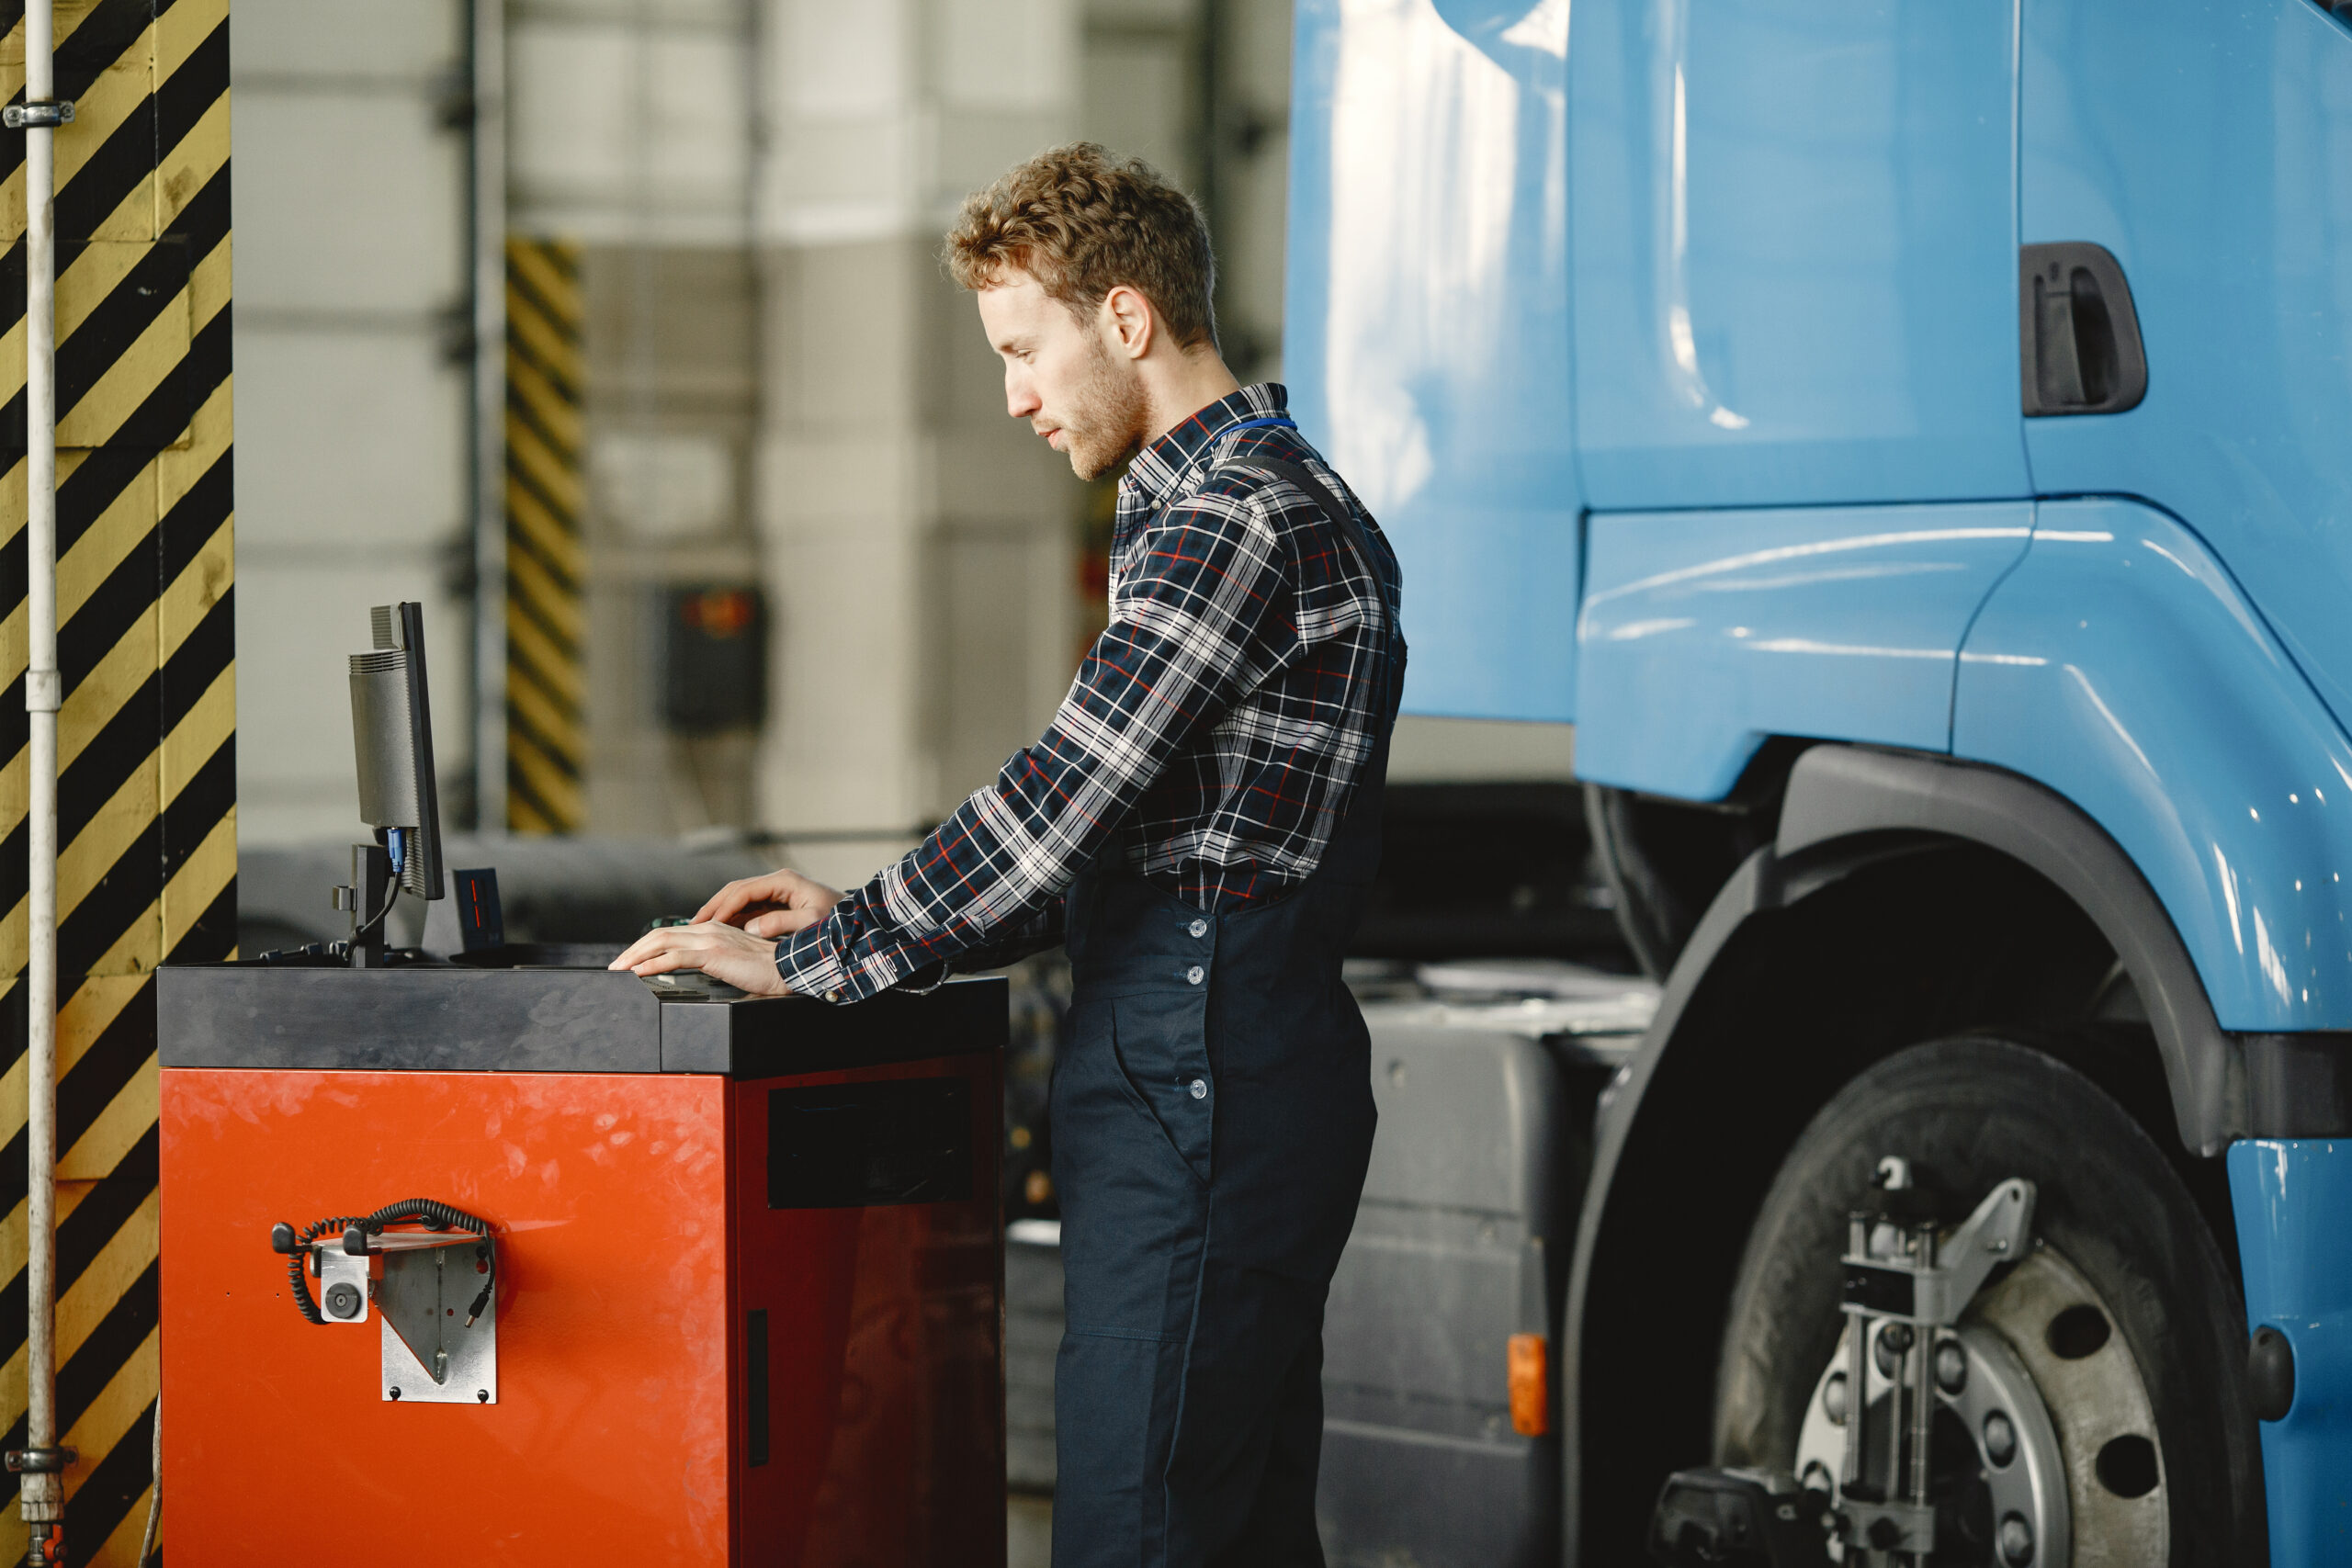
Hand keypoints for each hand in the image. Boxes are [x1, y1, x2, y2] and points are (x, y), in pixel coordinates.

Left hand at [608, 921, 793, 995]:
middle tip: (616, 965)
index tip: (631, 959)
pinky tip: (638, 972)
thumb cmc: (768, 970)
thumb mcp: (735, 962)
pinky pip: (674, 958)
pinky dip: (652, 964)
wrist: (789, 968)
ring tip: (619, 969)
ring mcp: (710, 939)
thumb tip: (699, 969)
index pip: (671, 933)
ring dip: (636, 956)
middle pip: (660, 935)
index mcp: (713, 929)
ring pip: (662, 943)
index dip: (647, 945)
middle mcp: (709, 928)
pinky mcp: (713, 954)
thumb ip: (716, 960)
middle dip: (634, 949)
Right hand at [693, 868, 845, 938]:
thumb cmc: (837, 920)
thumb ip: (780, 923)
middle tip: (692, 924)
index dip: (722, 907)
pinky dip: (733, 918)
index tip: (707, 924)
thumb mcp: (810, 922)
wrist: (856, 920)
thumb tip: (750, 928)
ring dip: (720, 912)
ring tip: (700, 928)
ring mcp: (776, 892)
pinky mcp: (778, 903)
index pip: (743, 891)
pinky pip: (749, 909)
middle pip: (736, 891)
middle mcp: (777, 882)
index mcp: (783, 881)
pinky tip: (721, 930)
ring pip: (740, 899)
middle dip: (714, 907)